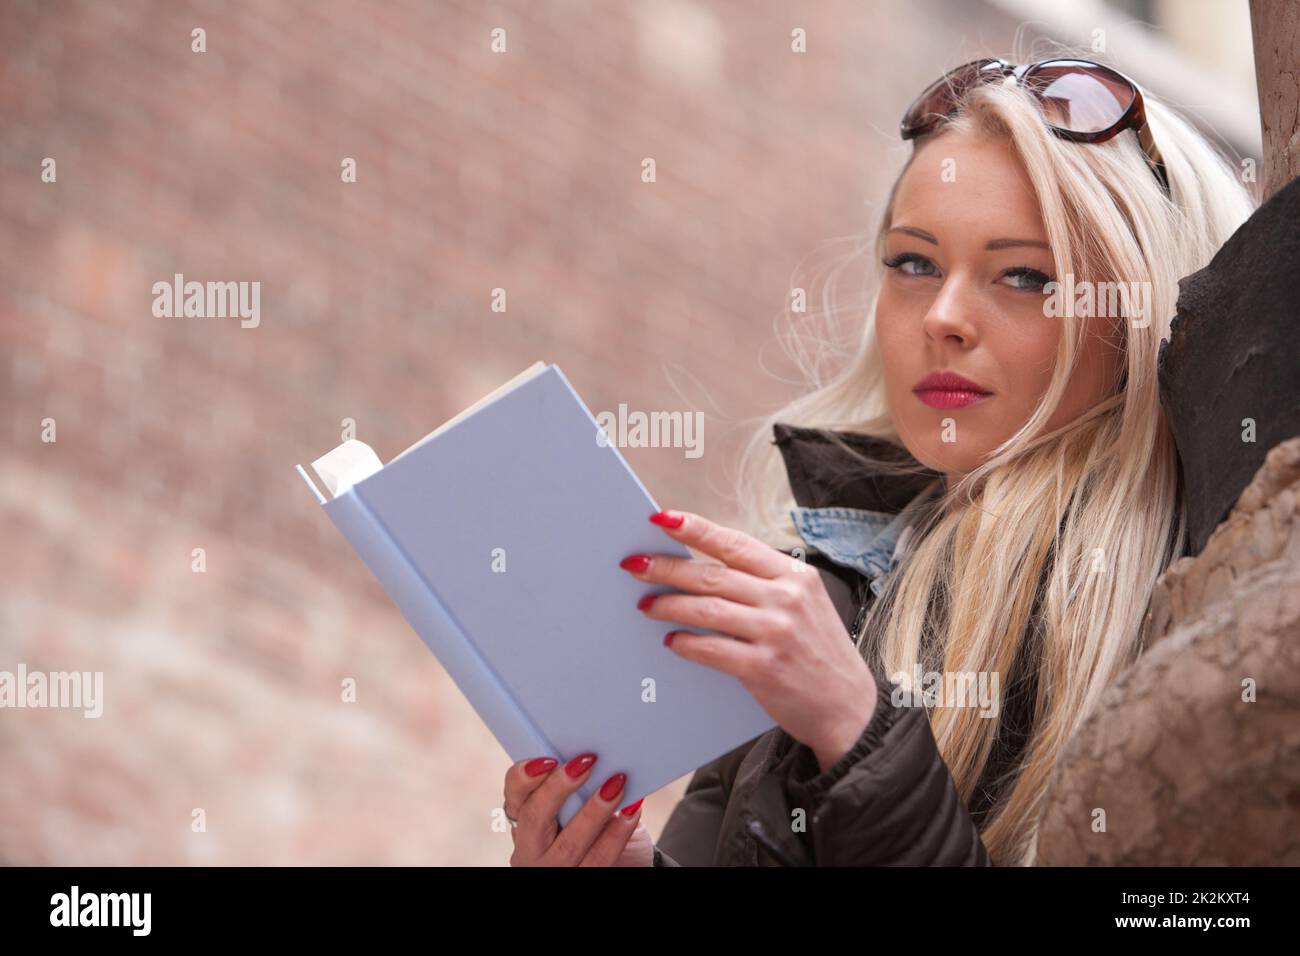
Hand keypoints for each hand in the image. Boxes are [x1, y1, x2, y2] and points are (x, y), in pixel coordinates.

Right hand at [504, 754, 652, 865]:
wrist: (623, 860)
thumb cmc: (594, 822)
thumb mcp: (577, 802)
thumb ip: (576, 784)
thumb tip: (592, 756)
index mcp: (522, 816)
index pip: (514, 791)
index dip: (526, 776)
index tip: (550, 758)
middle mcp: (529, 846)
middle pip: (534, 818)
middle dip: (559, 789)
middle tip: (587, 763)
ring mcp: (553, 868)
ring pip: (568, 844)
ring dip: (594, 811)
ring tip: (616, 785)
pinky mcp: (582, 879)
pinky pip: (599, 859)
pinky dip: (617, 833)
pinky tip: (631, 811)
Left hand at [623, 509, 877, 771]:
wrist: (848, 706)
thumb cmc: (818, 651)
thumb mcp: (805, 604)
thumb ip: (763, 584)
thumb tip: (704, 569)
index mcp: (795, 575)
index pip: (735, 544)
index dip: (696, 530)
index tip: (662, 520)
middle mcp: (786, 598)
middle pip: (712, 575)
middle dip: (667, 568)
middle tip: (635, 565)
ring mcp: (776, 632)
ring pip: (707, 609)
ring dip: (669, 605)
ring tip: (646, 604)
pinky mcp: (764, 667)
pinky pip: (711, 649)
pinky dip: (686, 644)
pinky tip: (671, 641)